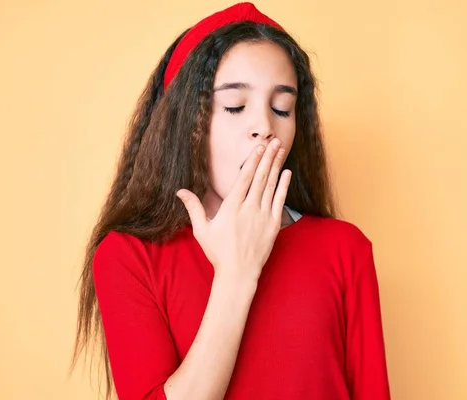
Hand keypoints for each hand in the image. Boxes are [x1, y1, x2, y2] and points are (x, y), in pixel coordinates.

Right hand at [176, 139, 291, 283]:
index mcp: (232, 208)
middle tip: (274, 141)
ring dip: (276, 167)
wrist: (238, 273)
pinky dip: (283, 186)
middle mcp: (249, 209)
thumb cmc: (218, 252)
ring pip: (271, 186)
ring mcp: (263, 216)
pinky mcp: (273, 225)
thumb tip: (180, 191)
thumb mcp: (202, 230)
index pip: (244, 178)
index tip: (259, 147)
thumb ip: (193, 208)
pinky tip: (286, 173)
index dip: (253, 161)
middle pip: (260, 178)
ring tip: (281, 151)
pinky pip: (280, 201)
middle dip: (267, 158)